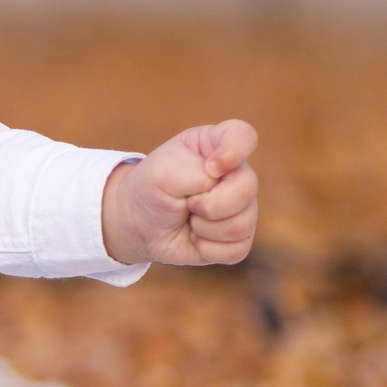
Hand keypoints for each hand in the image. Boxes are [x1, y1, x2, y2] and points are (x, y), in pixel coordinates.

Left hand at [101, 120, 258, 266]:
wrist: (139, 224)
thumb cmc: (151, 189)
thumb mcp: (162, 172)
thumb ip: (195, 171)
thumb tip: (221, 185)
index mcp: (216, 145)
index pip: (244, 136)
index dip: (233, 152)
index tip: (210, 167)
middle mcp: (235, 174)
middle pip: (247, 188)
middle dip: (210, 204)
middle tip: (187, 204)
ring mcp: (241, 206)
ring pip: (243, 224)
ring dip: (205, 228)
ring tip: (188, 218)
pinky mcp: (238, 237)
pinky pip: (237, 249)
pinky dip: (208, 249)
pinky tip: (195, 237)